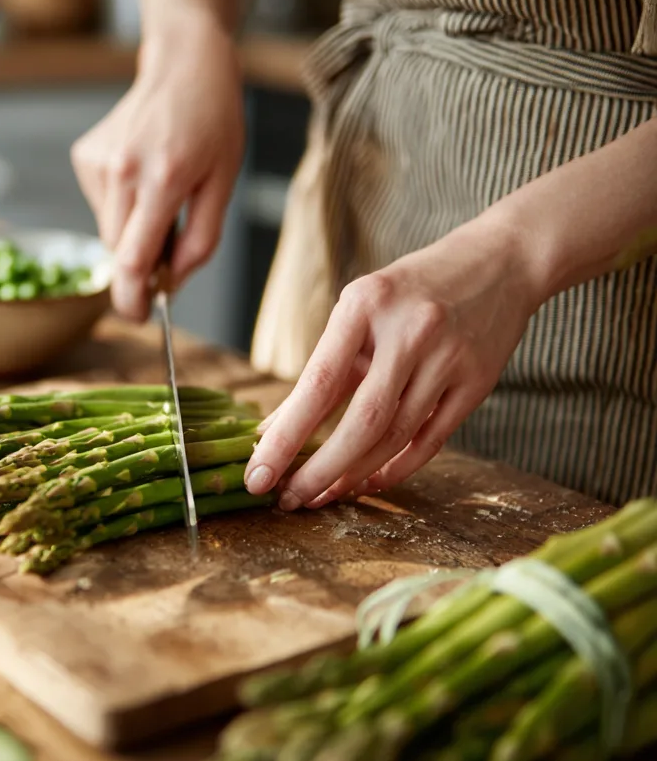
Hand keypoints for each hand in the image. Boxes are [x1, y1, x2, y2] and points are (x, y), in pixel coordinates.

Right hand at [71, 8, 244, 319]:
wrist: (183, 64)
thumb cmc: (214, 121)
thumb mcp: (224, 183)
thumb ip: (201, 240)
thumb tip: (173, 283)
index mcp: (161, 181)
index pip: (132, 260)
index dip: (133, 298)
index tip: (140, 317)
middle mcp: (121, 172)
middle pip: (118, 250)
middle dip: (142, 263)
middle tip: (174, 242)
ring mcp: (98, 163)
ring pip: (109, 230)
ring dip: (134, 230)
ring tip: (163, 192)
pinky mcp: (85, 157)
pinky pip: (103, 206)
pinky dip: (123, 206)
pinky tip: (143, 174)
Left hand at [244, 215, 543, 507]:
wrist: (500, 261)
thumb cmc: (410, 290)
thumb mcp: (359, 311)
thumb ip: (322, 369)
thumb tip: (273, 429)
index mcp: (365, 305)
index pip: (319, 384)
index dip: (286, 437)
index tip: (259, 475)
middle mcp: (409, 331)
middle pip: (361, 421)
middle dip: (320, 470)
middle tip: (290, 499)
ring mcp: (448, 358)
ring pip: (395, 435)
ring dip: (353, 474)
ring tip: (321, 494)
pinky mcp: (477, 382)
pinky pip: (431, 440)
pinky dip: (396, 467)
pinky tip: (367, 482)